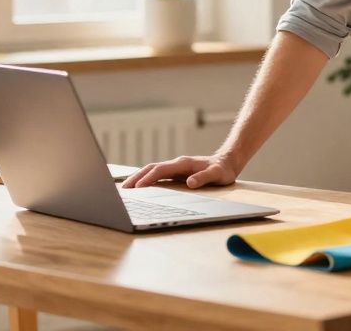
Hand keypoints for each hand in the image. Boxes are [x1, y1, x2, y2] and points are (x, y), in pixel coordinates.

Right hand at [121, 154, 237, 189]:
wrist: (227, 162)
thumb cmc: (222, 170)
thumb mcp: (217, 175)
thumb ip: (204, 178)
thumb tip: (190, 183)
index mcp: (183, 164)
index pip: (160, 170)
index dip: (148, 178)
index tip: (138, 188)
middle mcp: (176, 164)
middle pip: (151, 168)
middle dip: (136, 177)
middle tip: (123, 189)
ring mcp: (175, 168)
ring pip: (151, 170)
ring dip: (138, 177)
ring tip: (125, 188)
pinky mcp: (175, 173)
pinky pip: (156, 175)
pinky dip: (145, 179)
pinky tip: (139, 187)